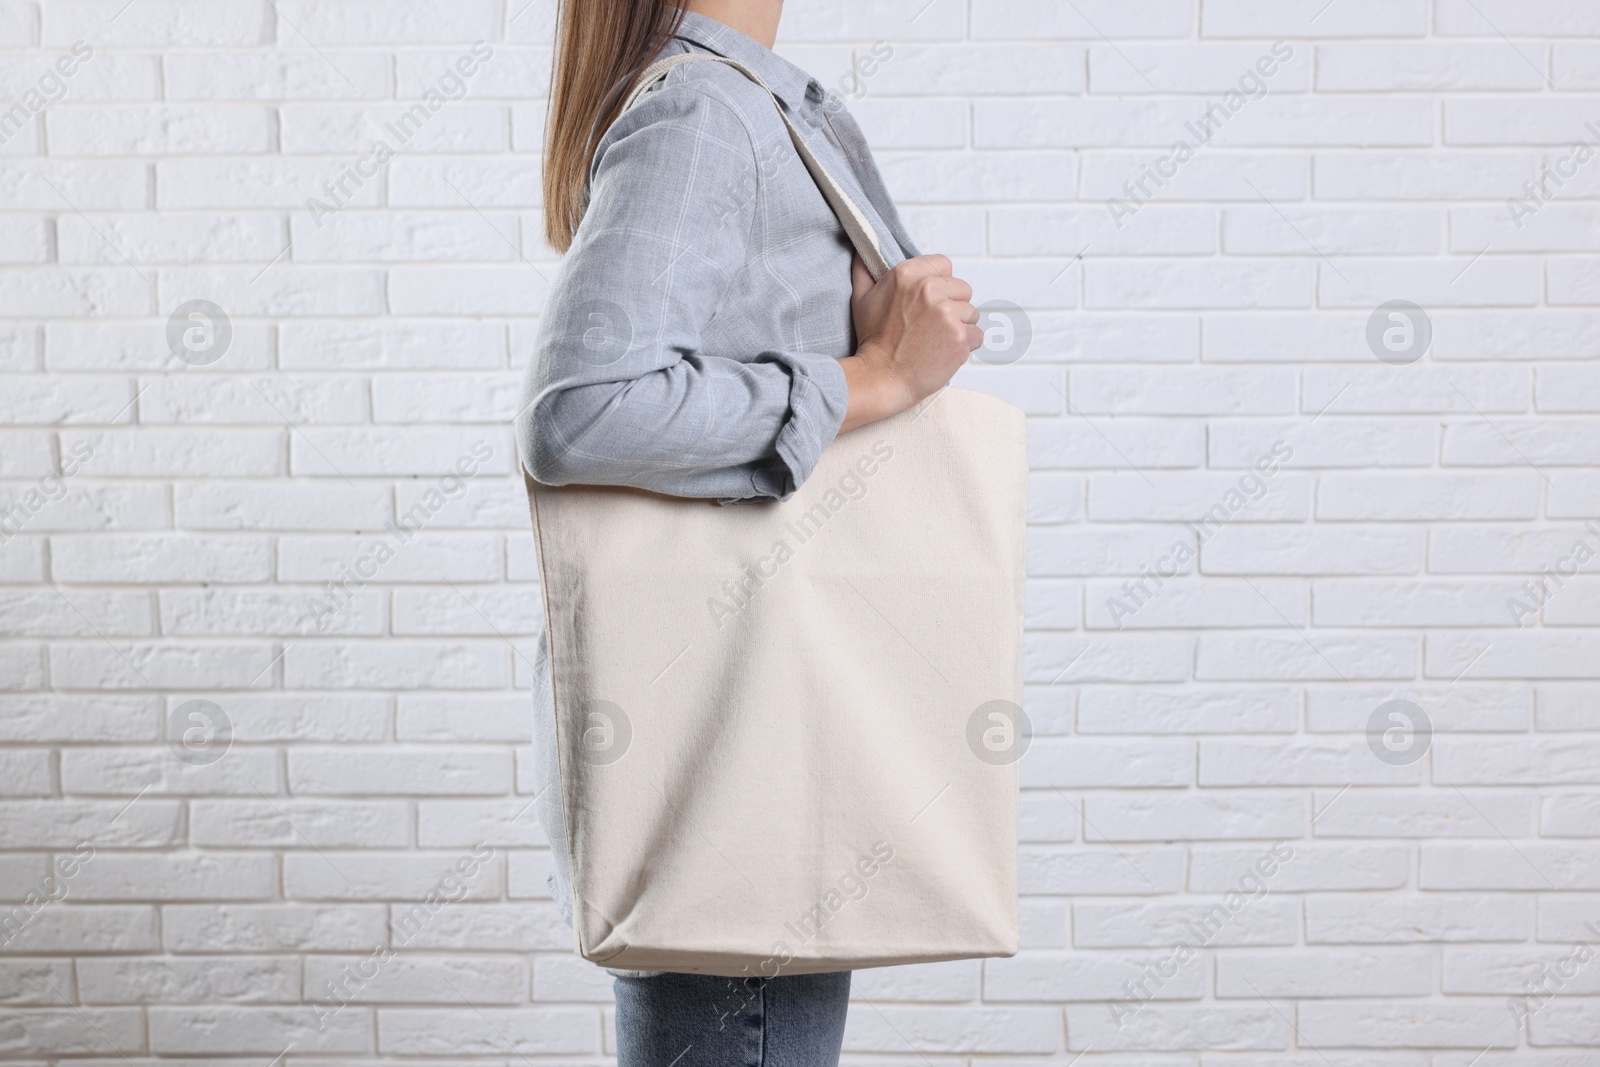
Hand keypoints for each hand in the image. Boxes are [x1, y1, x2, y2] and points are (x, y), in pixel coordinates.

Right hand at [839, 254, 982, 431]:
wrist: (881, 378)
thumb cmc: (873, 342)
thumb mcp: (862, 299)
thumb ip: (865, 271)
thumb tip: (862, 253)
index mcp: (907, 274)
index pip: (945, 265)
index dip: (940, 284)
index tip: (929, 302)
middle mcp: (929, 289)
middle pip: (962, 289)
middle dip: (952, 306)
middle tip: (930, 326)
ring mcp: (947, 313)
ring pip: (972, 313)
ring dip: (960, 327)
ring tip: (936, 341)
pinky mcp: (961, 337)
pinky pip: (977, 335)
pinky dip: (965, 346)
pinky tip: (943, 352)